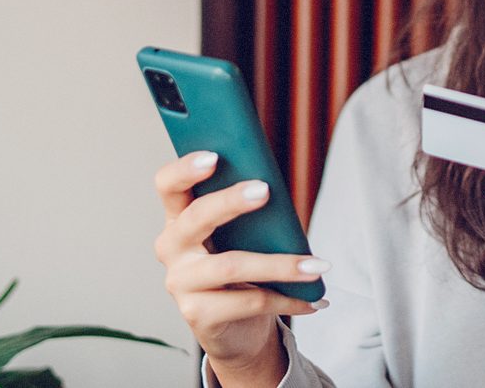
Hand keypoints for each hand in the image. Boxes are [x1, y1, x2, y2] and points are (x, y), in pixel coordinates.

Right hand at [153, 152, 329, 384]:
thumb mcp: (242, 237)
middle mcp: (172, 248)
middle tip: (265, 190)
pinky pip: (248, 302)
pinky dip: (287, 299)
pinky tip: (314, 299)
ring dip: (280, 265)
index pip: (168, 185)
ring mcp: (180, 283)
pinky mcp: (197, 315)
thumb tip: (273, 187)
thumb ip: (247, 212)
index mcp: (179, 218)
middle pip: (196, 218)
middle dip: (230, 201)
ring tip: (317, 265)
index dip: (185, 169)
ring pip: (231, 265)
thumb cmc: (241, 271)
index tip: (214, 156)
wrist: (236, 328)